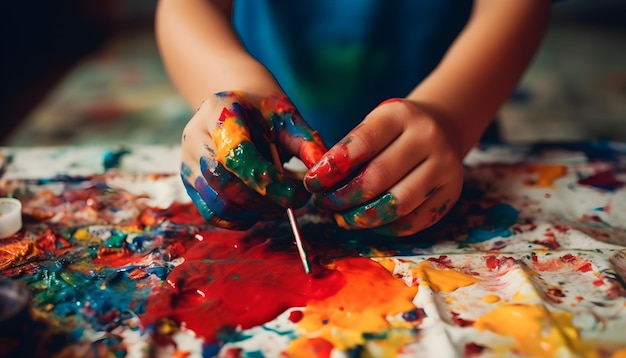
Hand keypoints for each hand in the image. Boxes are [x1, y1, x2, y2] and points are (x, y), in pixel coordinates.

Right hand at [181, 91, 326, 229]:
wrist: (237, 108)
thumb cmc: (264, 114)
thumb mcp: (287, 118)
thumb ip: (305, 142)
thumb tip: (321, 173)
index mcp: (219, 112)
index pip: (237, 155)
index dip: (268, 181)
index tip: (297, 195)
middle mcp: (195, 137)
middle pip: (224, 183)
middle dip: (264, 201)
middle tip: (294, 202)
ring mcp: (188, 161)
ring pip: (218, 203)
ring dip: (254, 212)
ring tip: (278, 203)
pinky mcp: (189, 183)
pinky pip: (212, 213)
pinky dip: (239, 219)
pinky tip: (259, 208)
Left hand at [303, 98, 463, 235]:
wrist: (442, 128)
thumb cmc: (394, 131)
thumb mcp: (372, 126)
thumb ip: (348, 152)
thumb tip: (318, 186)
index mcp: (400, 115)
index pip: (362, 144)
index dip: (333, 168)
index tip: (312, 183)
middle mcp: (428, 137)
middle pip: (378, 177)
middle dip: (343, 197)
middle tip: (324, 204)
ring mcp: (444, 166)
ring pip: (398, 203)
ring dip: (363, 217)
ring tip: (343, 217)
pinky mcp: (452, 192)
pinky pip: (415, 220)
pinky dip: (387, 228)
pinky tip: (370, 223)